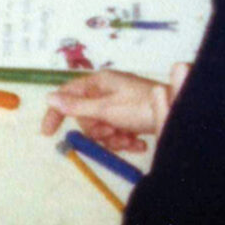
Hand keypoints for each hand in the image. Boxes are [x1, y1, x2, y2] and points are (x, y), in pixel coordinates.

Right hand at [40, 69, 170, 152]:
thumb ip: (76, 106)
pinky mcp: (130, 117)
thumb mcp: (106, 109)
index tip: (48, 133)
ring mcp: (120, 104)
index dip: (55, 112)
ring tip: (128, 137)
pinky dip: (126, 140)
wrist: (176, 113)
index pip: (68, 94)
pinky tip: (138, 142)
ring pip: (102, 128)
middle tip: (111, 131)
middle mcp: (108, 91)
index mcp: (99, 82)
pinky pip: (117, 132)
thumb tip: (49, 97)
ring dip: (113, 139)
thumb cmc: (140, 106)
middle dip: (98, 131)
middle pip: (86, 117)